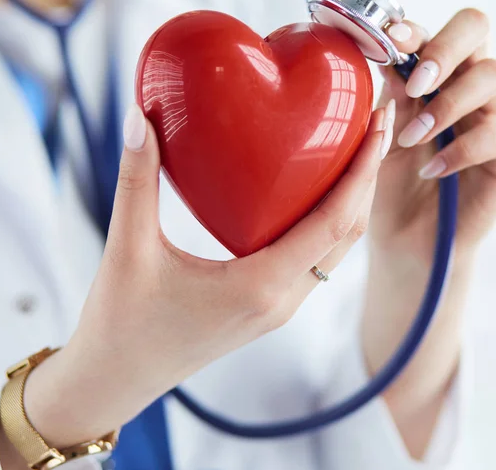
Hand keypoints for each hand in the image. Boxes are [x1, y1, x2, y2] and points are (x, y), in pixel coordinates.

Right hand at [20, 103, 388, 449]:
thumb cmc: (121, 322)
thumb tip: (139, 117)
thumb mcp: (128, 248)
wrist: (117, 378)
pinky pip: (315, 258)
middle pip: (348, 233)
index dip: (363, 171)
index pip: (334, 222)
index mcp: (260, 286)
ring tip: (357, 151)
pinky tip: (315, 192)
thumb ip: (137, 180)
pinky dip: (329, 221)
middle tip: (376, 123)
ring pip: (337, 249)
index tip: (378, 124)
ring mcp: (280, 306)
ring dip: (354, 201)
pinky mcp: (270, 306)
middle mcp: (282, 299)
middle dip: (369, 177)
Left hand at [373, 9, 495, 260]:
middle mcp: (466, 84)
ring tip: (412, 139)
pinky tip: (431, 169)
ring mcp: (493, 114)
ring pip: (493, 75)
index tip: (391, 42)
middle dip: (444, 49)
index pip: (434, 31)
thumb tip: (389, 56)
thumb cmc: (390, 181)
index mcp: (432, 74)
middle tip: (415, 86)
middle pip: (477, 28)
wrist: (405, 235)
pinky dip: (461, 150)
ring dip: (447, 105)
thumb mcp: (381, 135)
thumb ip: (390, 97)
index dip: (415, 30)